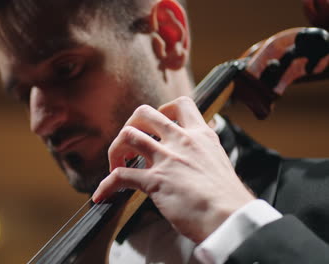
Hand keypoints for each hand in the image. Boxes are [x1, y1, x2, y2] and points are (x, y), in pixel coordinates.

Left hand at [92, 96, 254, 242]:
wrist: (231, 218)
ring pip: (128, 135)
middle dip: (130, 125)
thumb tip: (193, 161)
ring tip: (116, 166)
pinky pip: (119, 176)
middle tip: (130, 145)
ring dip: (115, 151)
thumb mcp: (219, 164)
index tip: (155, 126)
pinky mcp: (155, 180)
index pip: (181, 103)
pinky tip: (102, 195)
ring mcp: (167, 158)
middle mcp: (182, 141)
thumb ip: (202, 156)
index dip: (162, 110)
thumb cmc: (228, 199)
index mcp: (201, 136)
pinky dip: (105, 186)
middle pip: (144, 113)